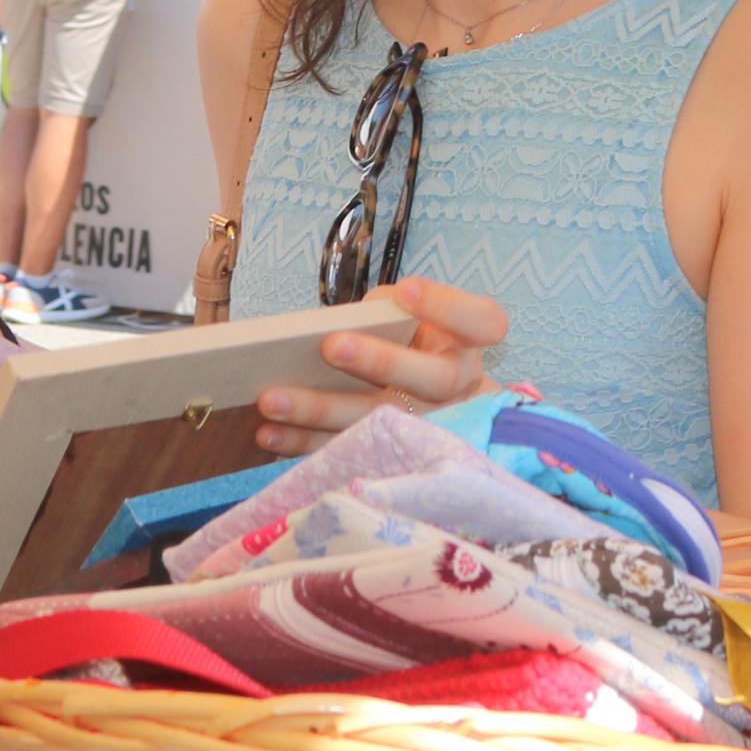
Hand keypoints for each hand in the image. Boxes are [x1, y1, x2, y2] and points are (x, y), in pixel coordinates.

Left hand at [249, 274, 504, 453]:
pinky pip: (349, 452)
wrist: (432, 412)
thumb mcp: (411, 321)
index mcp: (467, 345)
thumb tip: (341, 325)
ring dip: (323, 409)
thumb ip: (389, 312)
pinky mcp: (392, 461)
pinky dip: (304, 444)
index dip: (446, 306)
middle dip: (381, 361)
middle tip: (332, 345)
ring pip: (383, 422)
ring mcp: (429, 432)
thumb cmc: (412, 350)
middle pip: (432, 379)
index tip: (407, 290)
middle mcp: (459, 390)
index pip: (482, 321)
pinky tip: (268, 434)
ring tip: (272, 398)